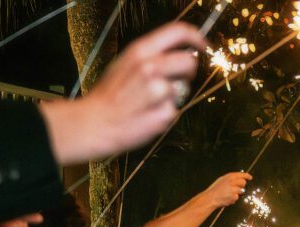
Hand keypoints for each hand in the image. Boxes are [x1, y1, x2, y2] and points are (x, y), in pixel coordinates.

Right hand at [38, 22, 208, 165]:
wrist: (95, 122)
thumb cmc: (109, 95)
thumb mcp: (125, 63)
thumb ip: (151, 56)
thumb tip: (177, 54)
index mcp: (140, 50)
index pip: (178, 32)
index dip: (196, 38)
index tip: (204, 46)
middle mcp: (150, 66)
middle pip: (189, 62)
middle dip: (188, 72)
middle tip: (175, 81)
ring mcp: (158, 90)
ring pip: (183, 89)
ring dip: (173, 96)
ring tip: (150, 102)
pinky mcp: (164, 113)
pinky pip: (175, 110)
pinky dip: (165, 115)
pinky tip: (147, 115)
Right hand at [203, 172, 251, 207]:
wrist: (211, 198)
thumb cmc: (215, 189)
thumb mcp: (222, 180)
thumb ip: (230, 178)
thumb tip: (239, 178)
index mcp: (229, 176)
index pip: (241, 175)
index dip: (247, 176)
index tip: (250, 177)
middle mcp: (232, 182)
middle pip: (243, 182)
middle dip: (242, 185)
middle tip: (236, 188)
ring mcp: (234, 189)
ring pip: (241, 191)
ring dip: (237, 193)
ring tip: (228, 194)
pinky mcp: (234, 196)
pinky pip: (237, 197)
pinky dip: (233, 198)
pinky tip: (227, 198)